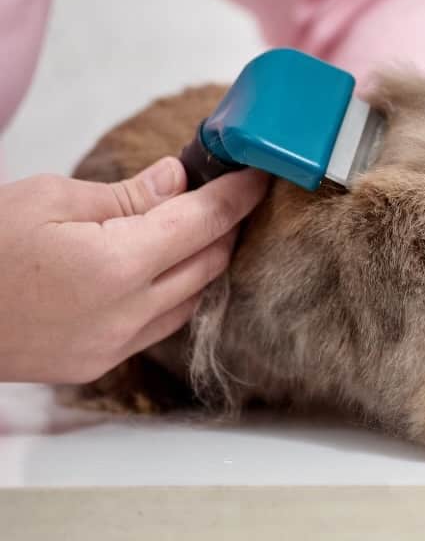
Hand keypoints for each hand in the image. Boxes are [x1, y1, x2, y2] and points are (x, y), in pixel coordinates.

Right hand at [0, 158, 267, 382]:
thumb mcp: (48, 199)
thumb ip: (126, 195)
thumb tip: (178, 180)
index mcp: (115, 264)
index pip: (203, 222)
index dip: (238, 195)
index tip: (259, 176)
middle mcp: (125, 314)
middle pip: (207, 263)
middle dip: (227, 226)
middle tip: (228, 195)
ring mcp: (112, 347)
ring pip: (191, 298)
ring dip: (205, 261)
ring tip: (200, 227)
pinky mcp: (97, 363)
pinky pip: (161, 325)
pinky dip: (177, 292)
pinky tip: (168, 268)